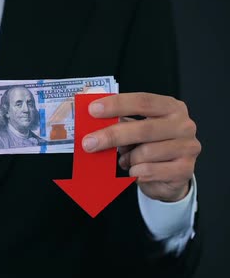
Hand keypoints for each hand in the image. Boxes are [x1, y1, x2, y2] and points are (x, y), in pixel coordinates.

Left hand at [81, 93, 200, 201]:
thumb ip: (119, 121)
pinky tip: (136, 171)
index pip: (142, 101)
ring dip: (128, 159)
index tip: (93, 110)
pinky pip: (149, 171)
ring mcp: (188, 147)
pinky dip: (136, 172)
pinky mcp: (185, 169)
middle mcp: (183, 125)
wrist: (169, 176)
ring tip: (127, 160)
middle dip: (112, 136)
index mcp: (170, 107)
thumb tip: (92, 121)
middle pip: (143, 128)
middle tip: (89, 143)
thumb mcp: (135, 129)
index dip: (117, 104)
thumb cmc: (149, 147)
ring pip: (145, 153)